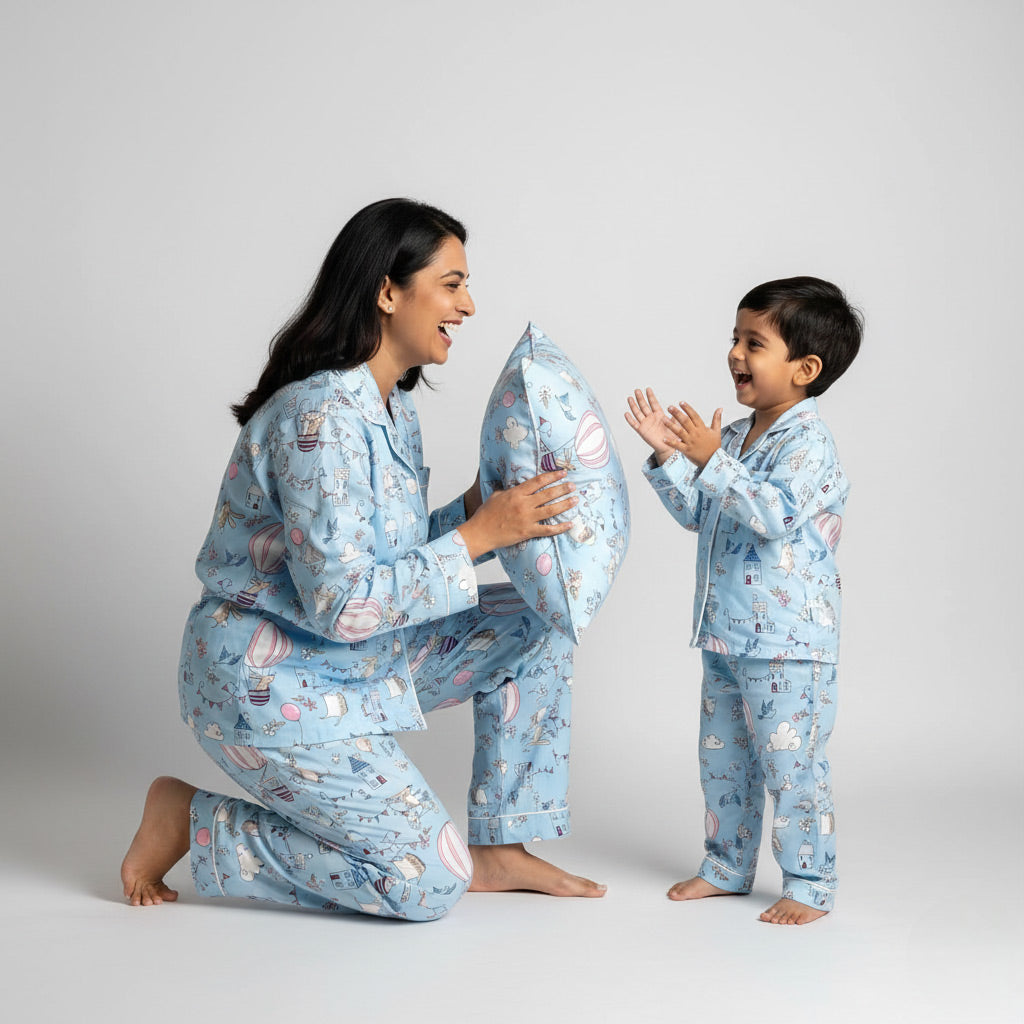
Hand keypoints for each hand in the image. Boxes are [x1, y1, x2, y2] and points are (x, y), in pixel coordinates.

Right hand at [458, 470, 576, 560]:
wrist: (480, 532)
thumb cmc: (486, 515)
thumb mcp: (496, 496)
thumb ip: (509, 490)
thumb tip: (517, 486)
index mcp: (516, 493)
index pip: (538, 481)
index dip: (552, 476)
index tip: (562, 473)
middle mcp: (523, 504)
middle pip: (548, 494)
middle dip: (562, 488)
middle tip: (573, 486)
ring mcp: (526, 519)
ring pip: (551, 510)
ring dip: (565, 504)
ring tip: (575, 500)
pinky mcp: (527, 532)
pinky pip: (548, 529)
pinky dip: (560, 527)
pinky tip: (570, 524)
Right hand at [624, 388, 677, 464]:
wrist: (667, 447)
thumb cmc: (672, 437)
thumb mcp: (675, 425)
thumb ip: (675, 418)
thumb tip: (675, 410)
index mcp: (659, 415)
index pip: (654, 403)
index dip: (651, 396)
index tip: (648, 389)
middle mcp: (651, 418)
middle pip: (644, 406)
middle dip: (640, 398)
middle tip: (637, 390)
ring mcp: (645, 424)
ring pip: (638, 413)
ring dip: (633, 406)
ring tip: (630, 398)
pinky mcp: (642, 431)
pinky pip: (634, 424)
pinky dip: (630, 419)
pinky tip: (626, 414)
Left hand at [666, 402, 722, 470]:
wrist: (713, 461)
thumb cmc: (715, 445)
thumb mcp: (717, 431)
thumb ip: (717, 419)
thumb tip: (720, 408)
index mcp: (702, 428)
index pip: (694, 416)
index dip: (688, 409)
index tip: (681, 402)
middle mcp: (695, 434)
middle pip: (685, 421)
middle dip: (677, 413)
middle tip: (669, 407)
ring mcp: (690, 442)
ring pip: (679, 432)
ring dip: (671, 425)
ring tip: (663, 419)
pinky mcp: (687, 450)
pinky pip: (677, 445)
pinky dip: (671, 442)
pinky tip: (664, 438)